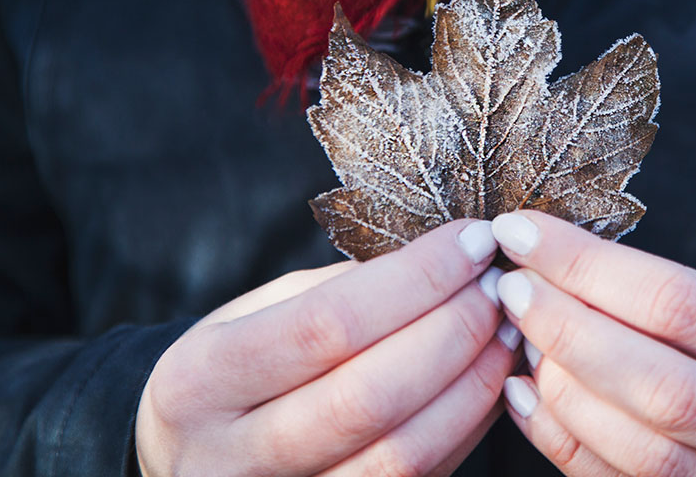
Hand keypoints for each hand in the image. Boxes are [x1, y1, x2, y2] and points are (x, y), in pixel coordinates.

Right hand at [136, 219, 519, 476]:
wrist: (189, 459)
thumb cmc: (233, 369)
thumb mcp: (256, 313)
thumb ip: (338, 288)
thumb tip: (445, 258)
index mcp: (200, 380)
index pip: (325, 324)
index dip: (414, 279)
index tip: (472, 241)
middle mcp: (231, 457)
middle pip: (368, 396)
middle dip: (453, 330)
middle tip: (498, 286)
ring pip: (401, 454)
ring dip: (472, 385)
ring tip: (506, 331)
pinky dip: (467, 427)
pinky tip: (490, 380)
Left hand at [491, 211, 695, 476]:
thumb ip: (670, 297)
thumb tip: (552, 261)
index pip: (685, 305)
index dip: (591, 268)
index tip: (525, 232)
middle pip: (666, 389)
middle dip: (570, 332)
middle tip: (513, 288)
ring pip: (646, 455)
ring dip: (563, 393)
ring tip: (521, 340)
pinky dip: (563, 443)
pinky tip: (526, 397)